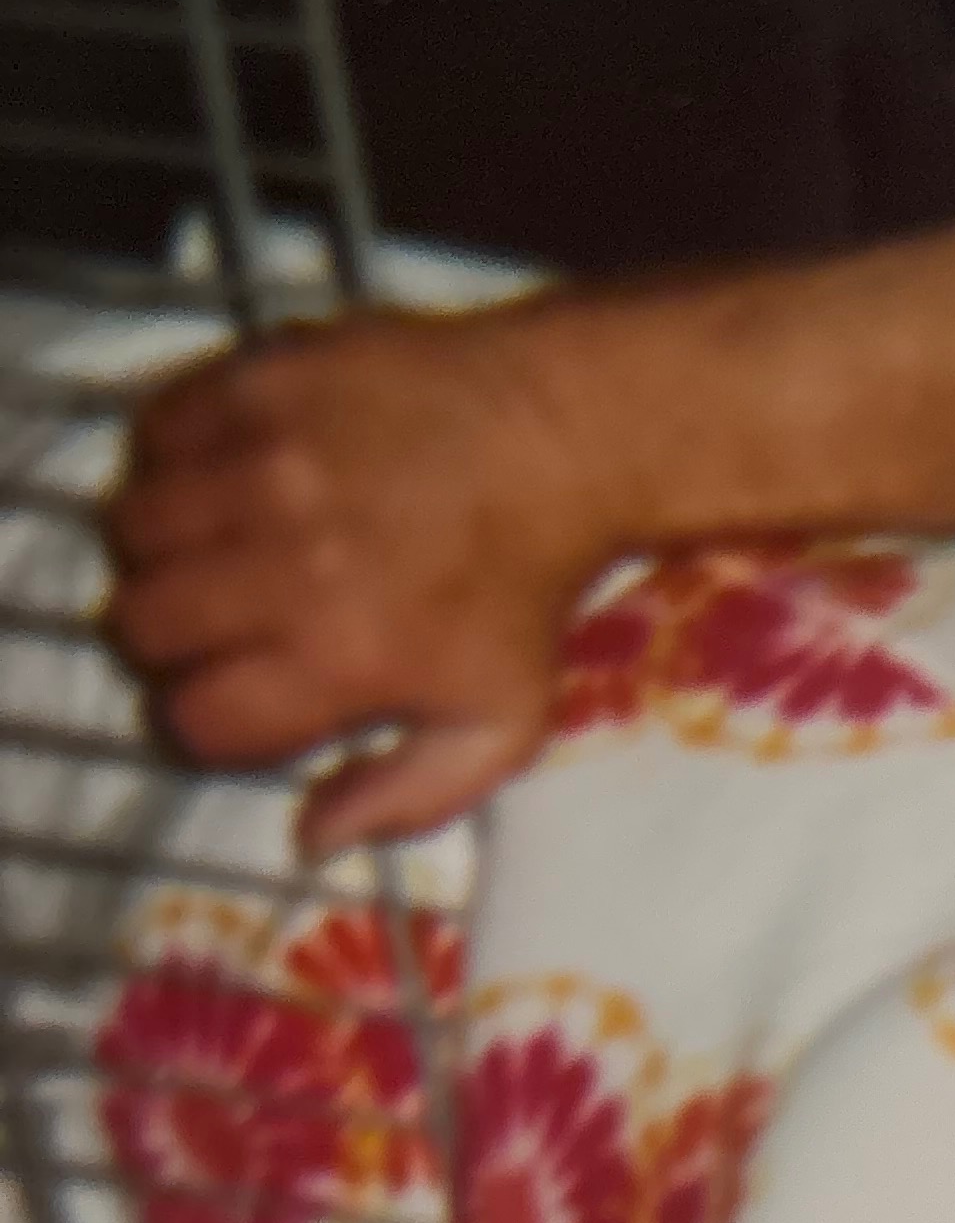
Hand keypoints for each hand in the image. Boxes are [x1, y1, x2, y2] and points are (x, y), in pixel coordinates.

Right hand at [101, 303, 621, 852]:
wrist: (555, 441)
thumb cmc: (524, 596)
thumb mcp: (499, 726)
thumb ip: (407, 797)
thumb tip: (311, 840)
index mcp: (340, 655)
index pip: (196, 718)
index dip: (207, 725)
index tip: (238, 702)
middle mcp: (286, 562)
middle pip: (141, 625)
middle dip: (169, 643)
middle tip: (216, 628)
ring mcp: (263, 464)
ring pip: (131, 529)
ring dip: (159, 552)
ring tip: (214, 552)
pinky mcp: (254, 381)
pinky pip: (153, 432)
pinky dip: (169, 462)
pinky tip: (220, 478)